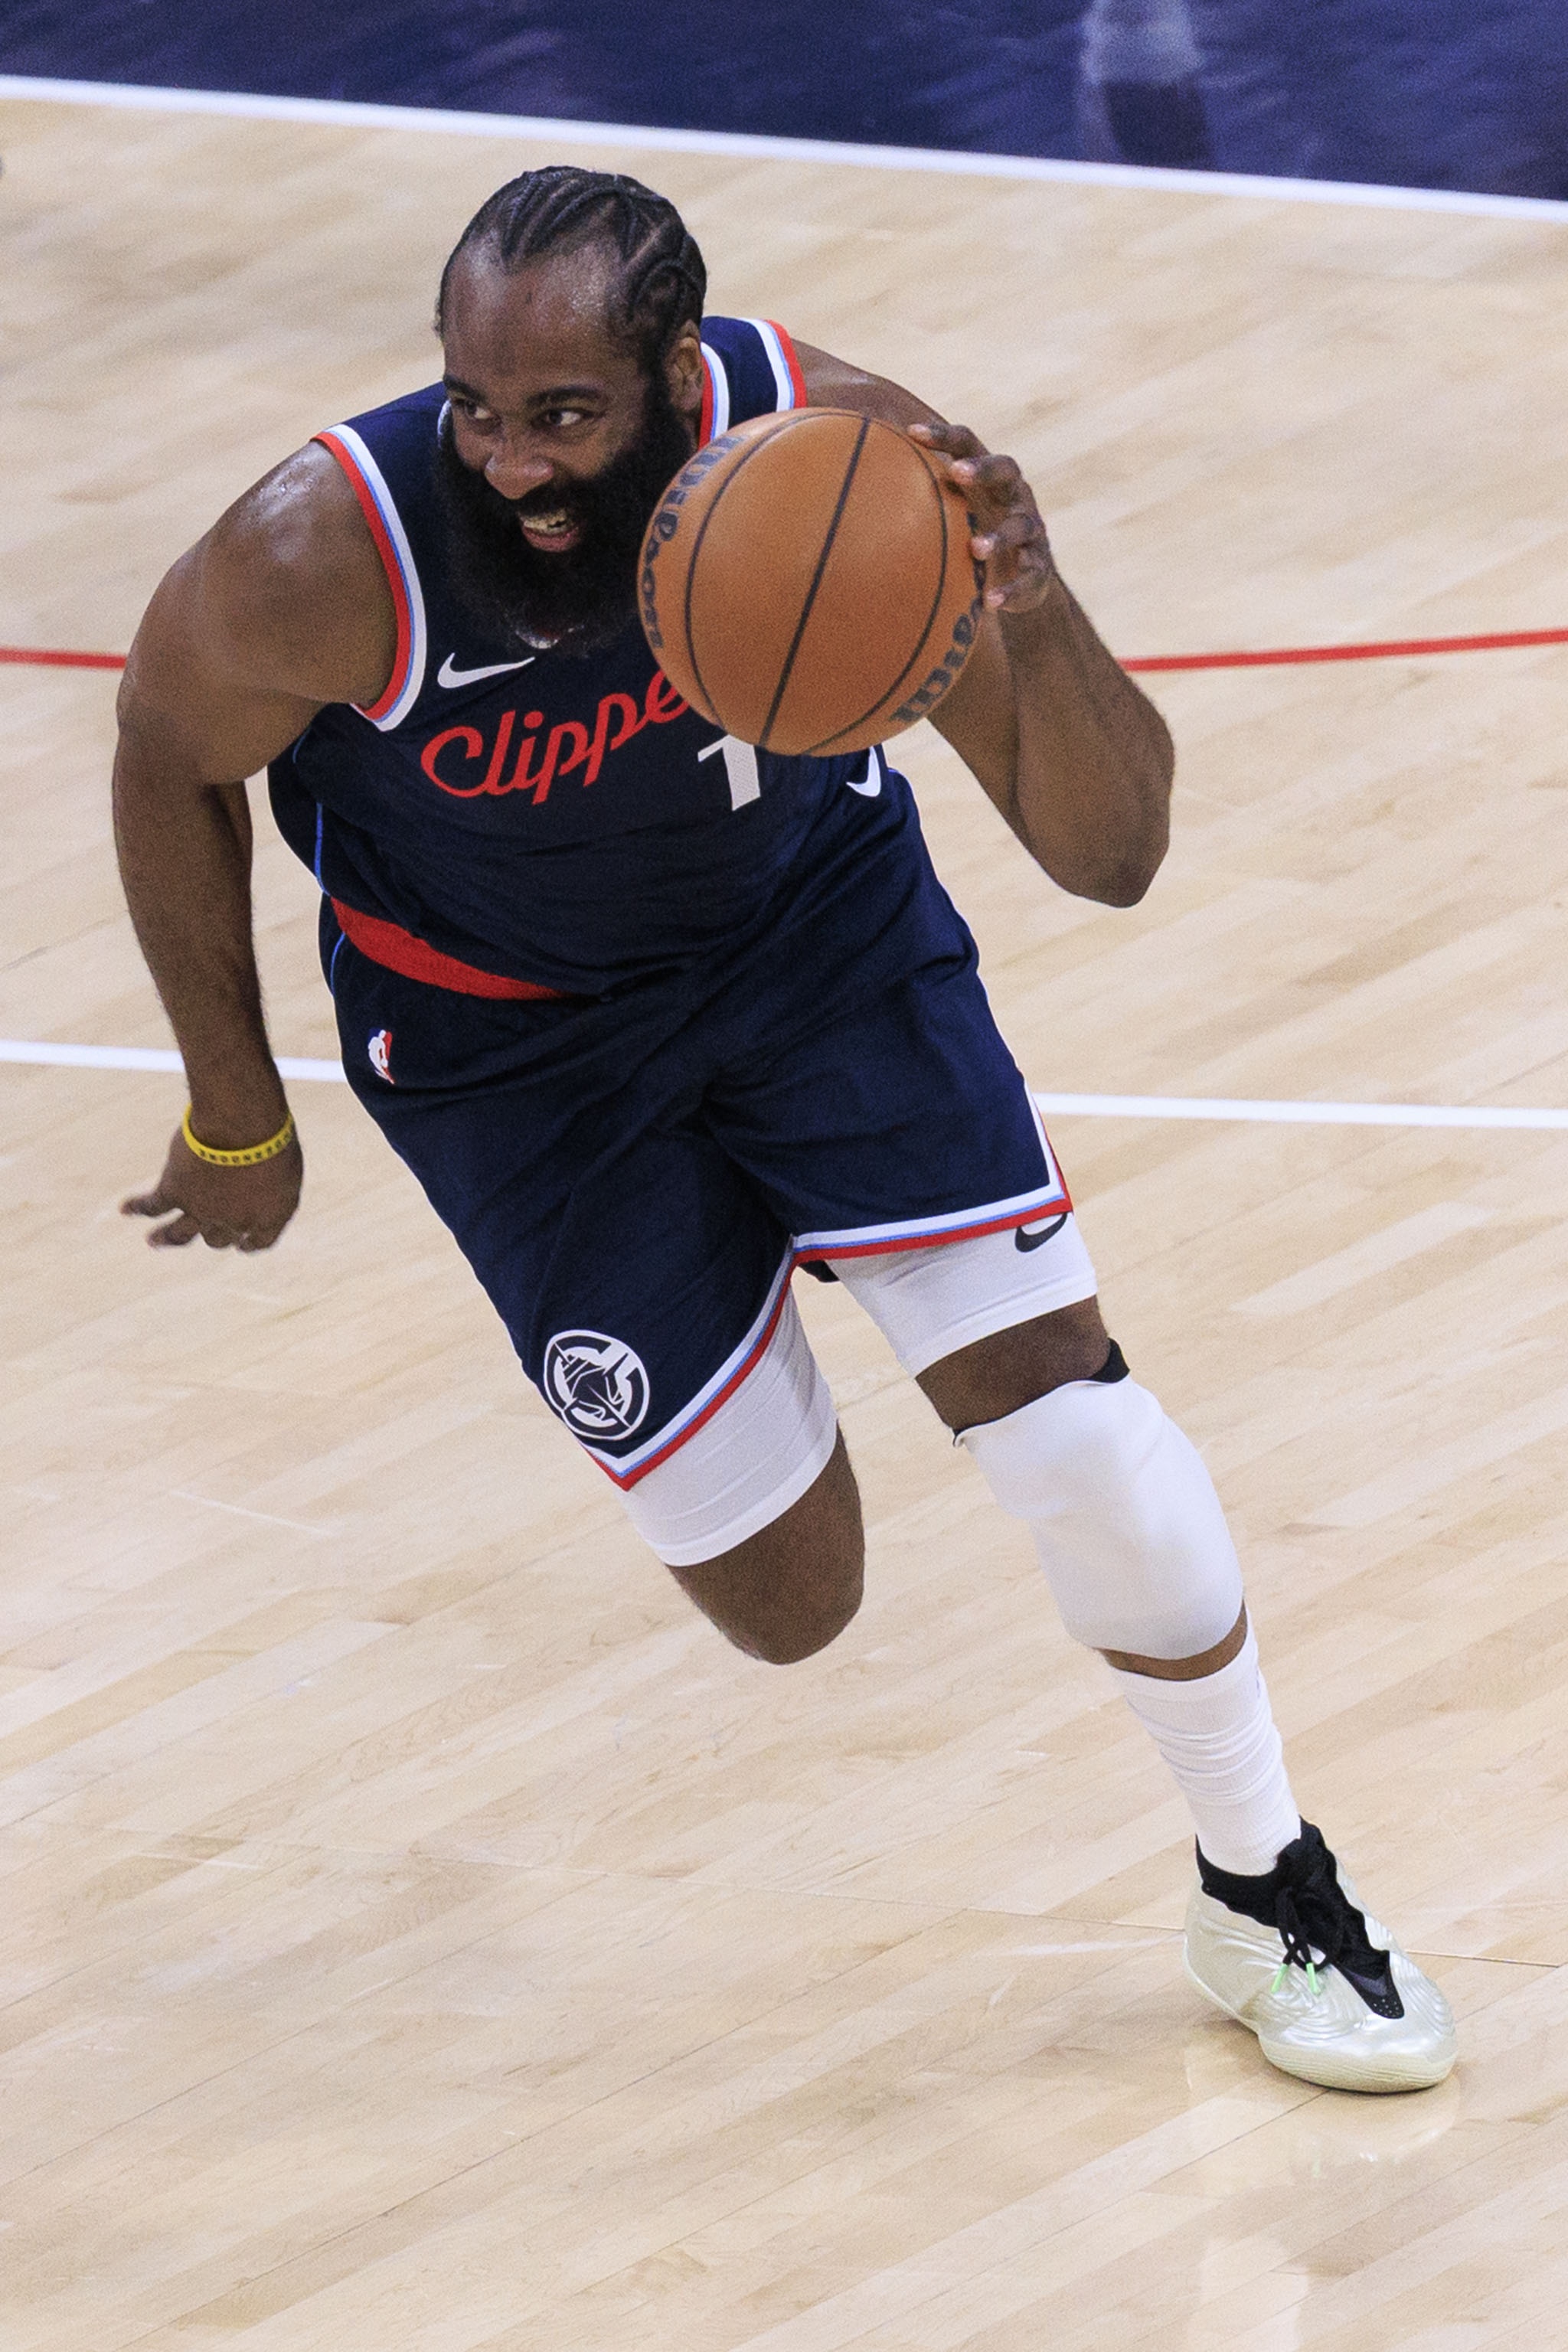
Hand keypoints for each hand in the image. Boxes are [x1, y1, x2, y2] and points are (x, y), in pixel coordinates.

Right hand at [122, 1124, 302, 1250]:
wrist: (242, 1124)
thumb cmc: (271, 1133)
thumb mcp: (286, 1158)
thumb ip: (274, 1176)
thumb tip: (261, 1174)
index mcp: (271, 1215)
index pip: (260, 1241)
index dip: (249, 1243)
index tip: (243, 1245)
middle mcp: (235, 1221)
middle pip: (219, 1237)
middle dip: (216, 1235)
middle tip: (210, 1236)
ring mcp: (203, 1210)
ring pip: (180, 1233)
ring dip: (166, 1238)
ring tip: (153, 1241)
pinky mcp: (175, 1191)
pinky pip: (153, 1205)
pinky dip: (137, 1207)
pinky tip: (125, 1208)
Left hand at [908, 422, 1056, 613]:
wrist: (1018, 577)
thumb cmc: (969, 534)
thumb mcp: (945, 513)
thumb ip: (907, 495)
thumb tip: (838, 481)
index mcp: (988, 475)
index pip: (968, 443)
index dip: (944, 436)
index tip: (912, 432)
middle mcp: (1015, 495)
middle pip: (1005, 469)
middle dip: (983, 469)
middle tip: (958, 473)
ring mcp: (1031, 530)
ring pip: (1022, 526)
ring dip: (1000, 536)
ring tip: (975, 549)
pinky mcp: (1040, 568)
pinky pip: (1030, 578)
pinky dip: (1011, 591)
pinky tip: (990, 604)